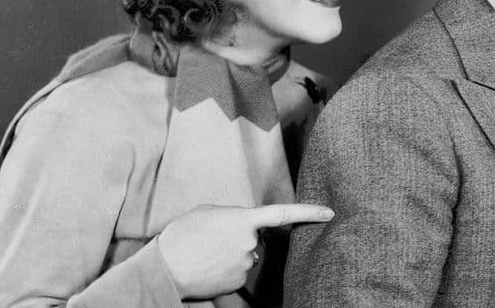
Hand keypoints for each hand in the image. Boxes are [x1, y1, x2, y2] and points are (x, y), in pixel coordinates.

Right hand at [158, 203, 333, 298]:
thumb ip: (233, 215)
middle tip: (213, 240)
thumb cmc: (182, 235)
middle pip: (255, 240)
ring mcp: (245, 264)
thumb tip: (243, 226)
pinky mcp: (238, 282)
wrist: (165, 267)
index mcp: (244, 220)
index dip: (309, 212)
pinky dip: (226, 270)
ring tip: (206, 254)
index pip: (283, 213)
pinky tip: (208, 267)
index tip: (329, 213)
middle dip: (240, 239)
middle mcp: (249, 243)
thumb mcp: (207, 212)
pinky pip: (238, 272)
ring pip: (246, 257)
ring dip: (232, 255)